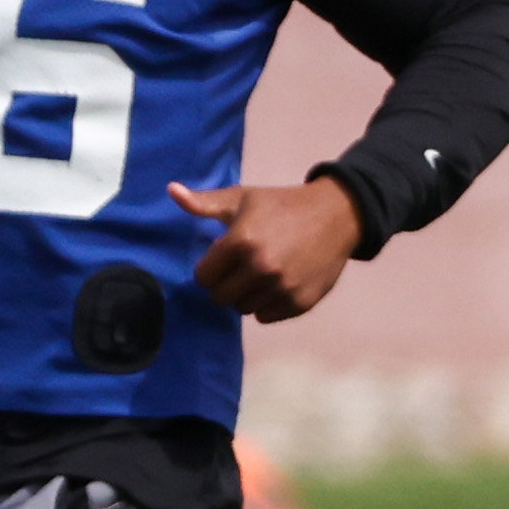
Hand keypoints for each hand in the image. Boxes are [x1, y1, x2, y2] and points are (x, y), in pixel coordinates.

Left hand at [168, 176, 363, 321]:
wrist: (336, 216)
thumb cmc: (282, 205)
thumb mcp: (243, 198)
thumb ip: (205, 203)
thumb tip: (172, 191)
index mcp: (241, 242)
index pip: (203, 277)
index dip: (210, 269)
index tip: (223, 259)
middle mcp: (260, 268)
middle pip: (220, 298)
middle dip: (226, 284)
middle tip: (241, 268)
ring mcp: (281, 288)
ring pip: (243, 309)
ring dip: (246, 295)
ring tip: (260, 275)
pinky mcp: (299, 303)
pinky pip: (265, 316)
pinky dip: (267, 304)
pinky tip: (278, 284)